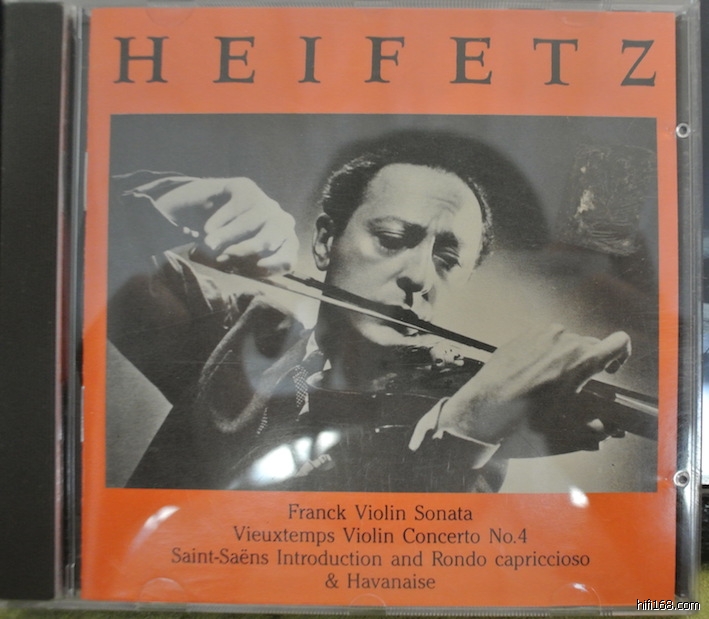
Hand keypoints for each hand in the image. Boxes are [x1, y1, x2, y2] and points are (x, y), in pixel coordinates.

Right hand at [154, 177, 297, 274]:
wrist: (219, 207)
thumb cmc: (233, 243)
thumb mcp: (240, 260)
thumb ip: (237, 264)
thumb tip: (224, 260)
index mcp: (285, 245)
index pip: (288, 258)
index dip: (275, 264)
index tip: (258, 265)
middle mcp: (282, 223)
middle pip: (270, 239)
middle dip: (245, 249)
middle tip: (223, 256)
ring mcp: (267, 204)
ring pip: (247, 223)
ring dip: (225, 236)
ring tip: (208, 244)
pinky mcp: (248, 188)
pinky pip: (232, 209)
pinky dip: (217, 222)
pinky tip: (208, 228)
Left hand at [437, 324, 630, 452]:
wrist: (483, 409)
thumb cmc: (522, 419)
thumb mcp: (562, 431)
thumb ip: (590, 432)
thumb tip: (604, 432)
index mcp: (581, 360)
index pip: (619, 342)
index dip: (621, 356)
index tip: (609, 371)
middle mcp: (564, 340)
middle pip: (591, 344)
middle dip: (591, 362)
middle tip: (578, 384)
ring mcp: (541, 334)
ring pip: (567, 340)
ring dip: (566, 356)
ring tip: (552, 380)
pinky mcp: (523, 335)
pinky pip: (544, 339)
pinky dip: (546, 353)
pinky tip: (533, 373)